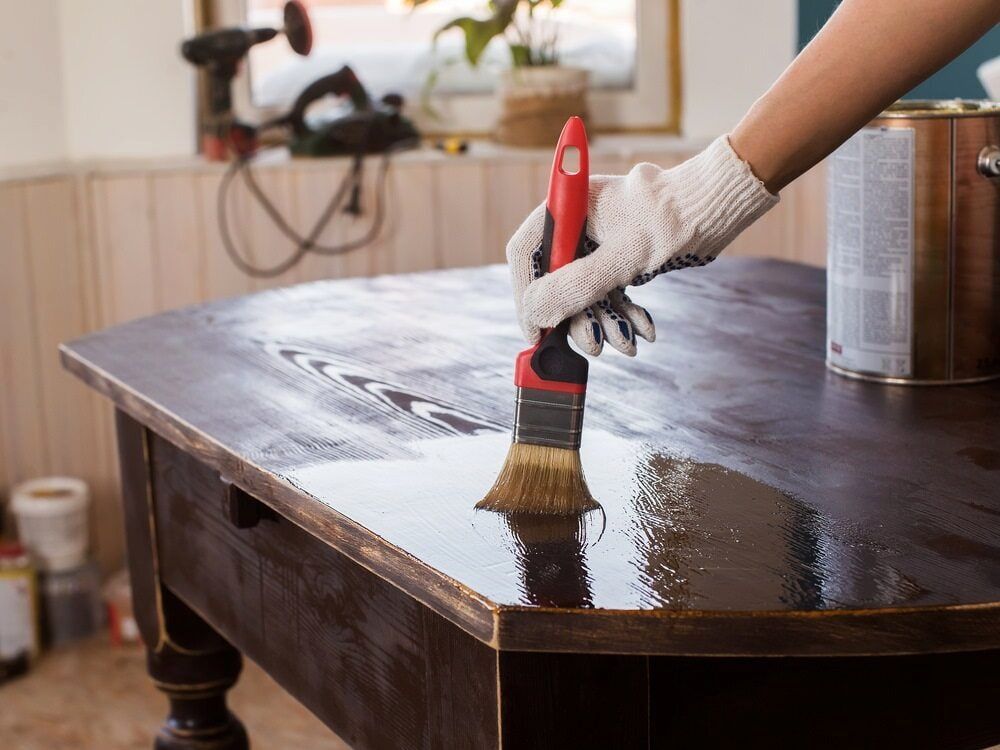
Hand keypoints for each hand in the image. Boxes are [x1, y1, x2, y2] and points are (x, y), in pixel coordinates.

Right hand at [507, 136, 777, 355]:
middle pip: (555, 279)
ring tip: (627, 344)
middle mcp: (576, 224)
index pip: (526, 254)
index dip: (527, 295)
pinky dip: (623, 313)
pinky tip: (642, 332)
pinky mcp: (617, 256)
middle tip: (593, 345)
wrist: (718, 208)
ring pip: (584, 291)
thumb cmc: (672, 220)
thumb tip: (536, 313)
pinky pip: (608, 291)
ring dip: (603, 321)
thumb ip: (576, 285)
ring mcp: (596, 241)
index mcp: (567, 208)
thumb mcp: (622, 258)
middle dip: (576, 317)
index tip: (537, 331)